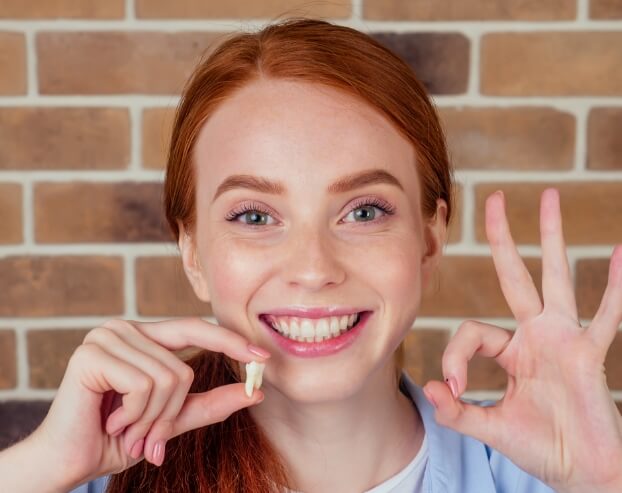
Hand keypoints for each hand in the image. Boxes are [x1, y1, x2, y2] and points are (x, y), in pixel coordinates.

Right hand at [29, 317, 269, 490]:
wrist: (69, 462)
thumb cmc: (117, 438)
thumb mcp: (171, 420)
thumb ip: (210, 403)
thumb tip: (255, 391)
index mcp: (144, 337)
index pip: (195, 328)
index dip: (230, 341)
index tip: (263, 358)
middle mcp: (125, 328)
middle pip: (183, 367)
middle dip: (171, 412)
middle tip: (149, 439)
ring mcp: (107, 336)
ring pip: (167, 378)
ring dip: (151, 419)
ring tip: (126, 430)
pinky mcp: (92, 353)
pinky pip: (143, 384)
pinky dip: (135, 415)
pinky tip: (111, 421)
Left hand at [423, 188, 621, 491]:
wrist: (582, 472)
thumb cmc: (540, 447)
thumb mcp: (490, 427)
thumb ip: (457, 411)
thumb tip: (428, 388)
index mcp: (510, 350)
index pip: (471, 331)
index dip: (454, 357)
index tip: (451, 388)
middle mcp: (535, 335)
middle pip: (515, 275)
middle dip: (504, 239)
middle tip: (494, 197)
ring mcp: (564, 339)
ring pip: (555, 278)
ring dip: (551, 238)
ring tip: (549, 196)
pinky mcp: (589, 354)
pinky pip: (605, 315)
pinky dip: (613, 287)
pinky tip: (619, 251)